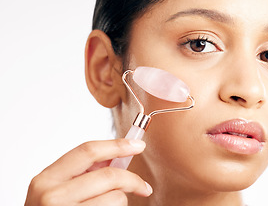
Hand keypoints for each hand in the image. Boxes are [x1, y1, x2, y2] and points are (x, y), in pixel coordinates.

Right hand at [25, 139, 151, 205]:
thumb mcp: (57, 189)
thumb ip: (84, 172)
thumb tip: (119, 155)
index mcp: (46, 179)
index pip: (88, 151)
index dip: (117, 145)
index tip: (138, 145)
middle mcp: (52, 196)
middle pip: (108, 175)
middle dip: (132, 179)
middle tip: (143, 186)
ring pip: (116, 197)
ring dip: (121, 201)